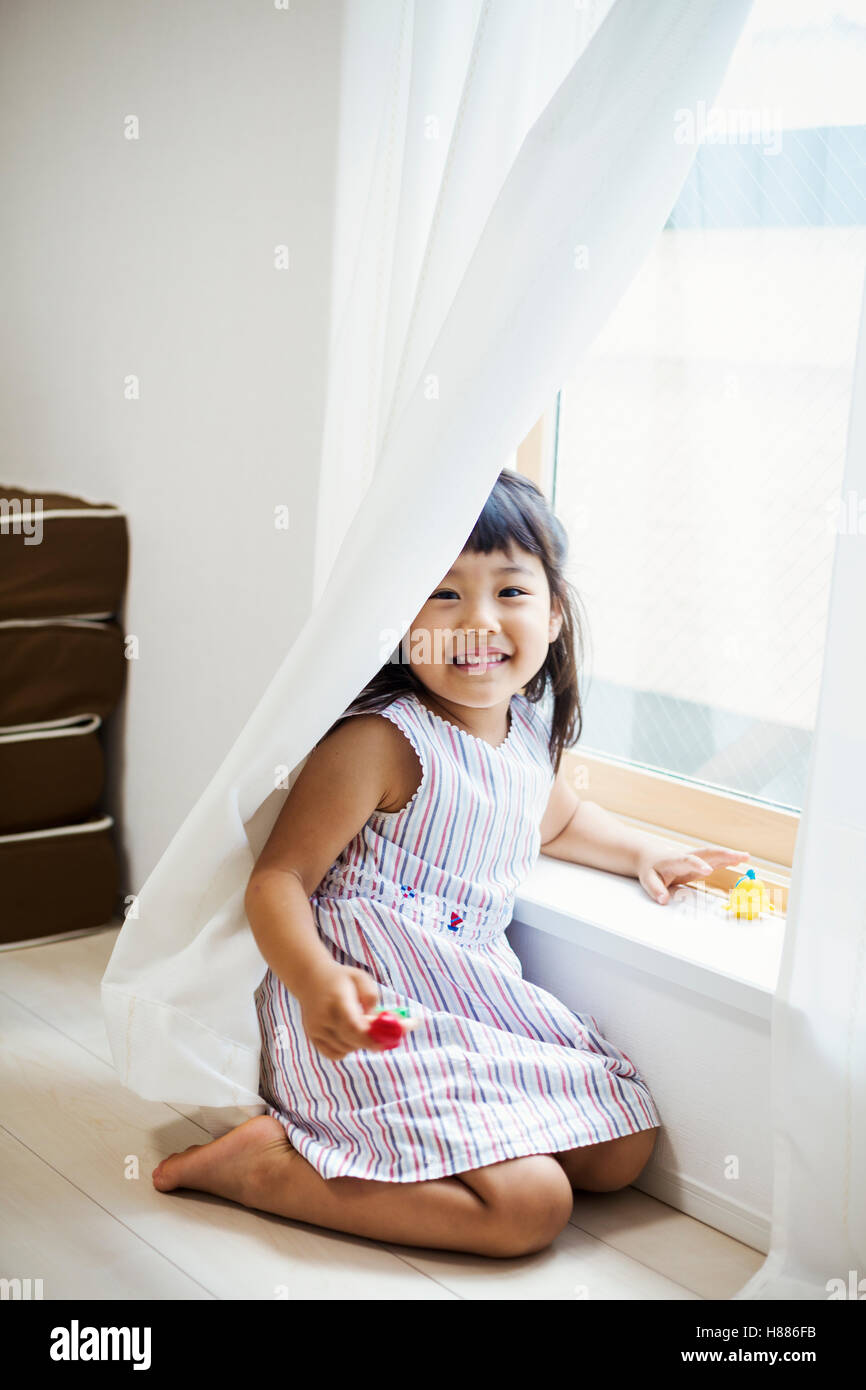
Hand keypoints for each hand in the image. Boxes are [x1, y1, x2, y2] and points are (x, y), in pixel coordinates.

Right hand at [297, 964, 421, 1060]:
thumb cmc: (341, 979)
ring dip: (359, 1043)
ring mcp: (316, 1030)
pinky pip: (335, 1054)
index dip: (371, 1038)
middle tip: (386, 1037)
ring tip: (361, 1027)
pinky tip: (349, 1035)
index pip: (353, 1026)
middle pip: (352, 1041)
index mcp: (337, 1000)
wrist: (310, 979)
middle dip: (372, 1042)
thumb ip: (371, 996)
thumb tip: (377, 1020)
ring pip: (346, 1049)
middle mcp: (324, 1017)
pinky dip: (347, 1049)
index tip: (387, 1040)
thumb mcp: (360, 978)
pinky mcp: (313, 1038)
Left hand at [637, 846, 749, 904]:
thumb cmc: (650, 868)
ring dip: (729, 855)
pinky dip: (727, 859)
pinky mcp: (699, 863)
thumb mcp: (647, 879)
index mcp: (674, 860)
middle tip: (740, 857)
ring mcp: (694, 859)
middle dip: (724, 854)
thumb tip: (664, 900)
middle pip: (707, 853)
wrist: (649, 857)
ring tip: (746, 857)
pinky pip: (714, 859)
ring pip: (713, 854)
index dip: (698, 865)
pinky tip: (739, 860)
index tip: (709, 871)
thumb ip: (656, 889)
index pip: (688, 861)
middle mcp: (687, 857)